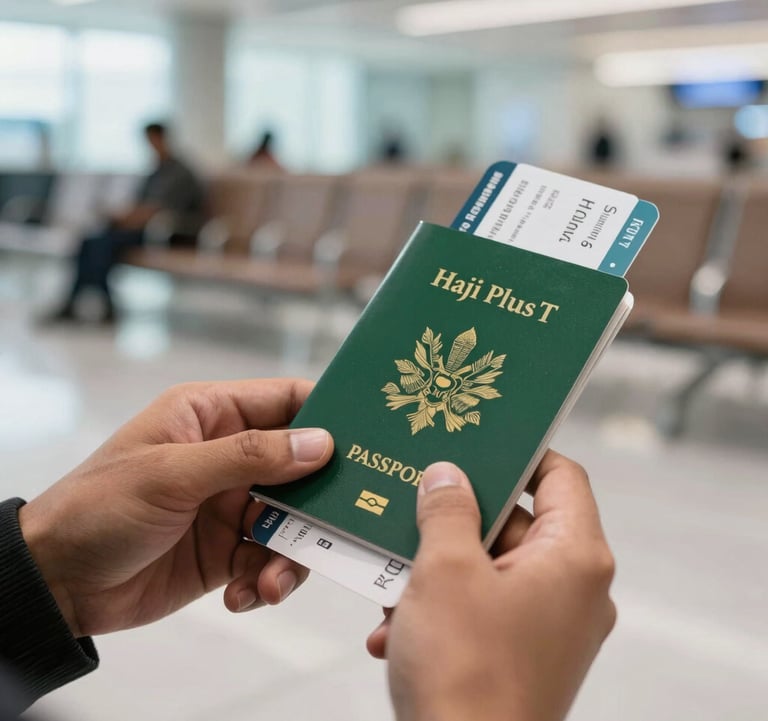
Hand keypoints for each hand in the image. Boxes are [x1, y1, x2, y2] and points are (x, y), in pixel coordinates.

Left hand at [18, 379, 332, 637]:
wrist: (57, 584)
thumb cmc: (100, 507)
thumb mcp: (172, 474)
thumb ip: (250, 456)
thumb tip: (322, 443)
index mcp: (213, 415)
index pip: (287, 400)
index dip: (329, 413)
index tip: (370, 439)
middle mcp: (229, 455)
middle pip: (302, 466)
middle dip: (321, 497)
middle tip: (345, 521)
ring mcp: (231, 504)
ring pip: (293, 519)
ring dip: (294, 551)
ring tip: (272, 579)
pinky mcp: (228, 550)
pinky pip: (270, 560)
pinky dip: (266, 580)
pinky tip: (242, 595)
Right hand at [367, 453, 615, 720]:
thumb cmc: (467, 674)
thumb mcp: (445, 570)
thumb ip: (446, 508)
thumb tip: (447, 474)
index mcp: (574, 558)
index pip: (561, 476)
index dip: (521, 452)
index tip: (475, 442)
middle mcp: (574, 589)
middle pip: (518, 521)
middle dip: (458, 517)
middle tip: (414, 502)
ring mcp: (550, 625)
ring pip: (492, 566)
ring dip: (440, 567)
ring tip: (395, 578)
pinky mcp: (524, 654)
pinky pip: (485, 608)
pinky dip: (444, 607)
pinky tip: (395, 626)